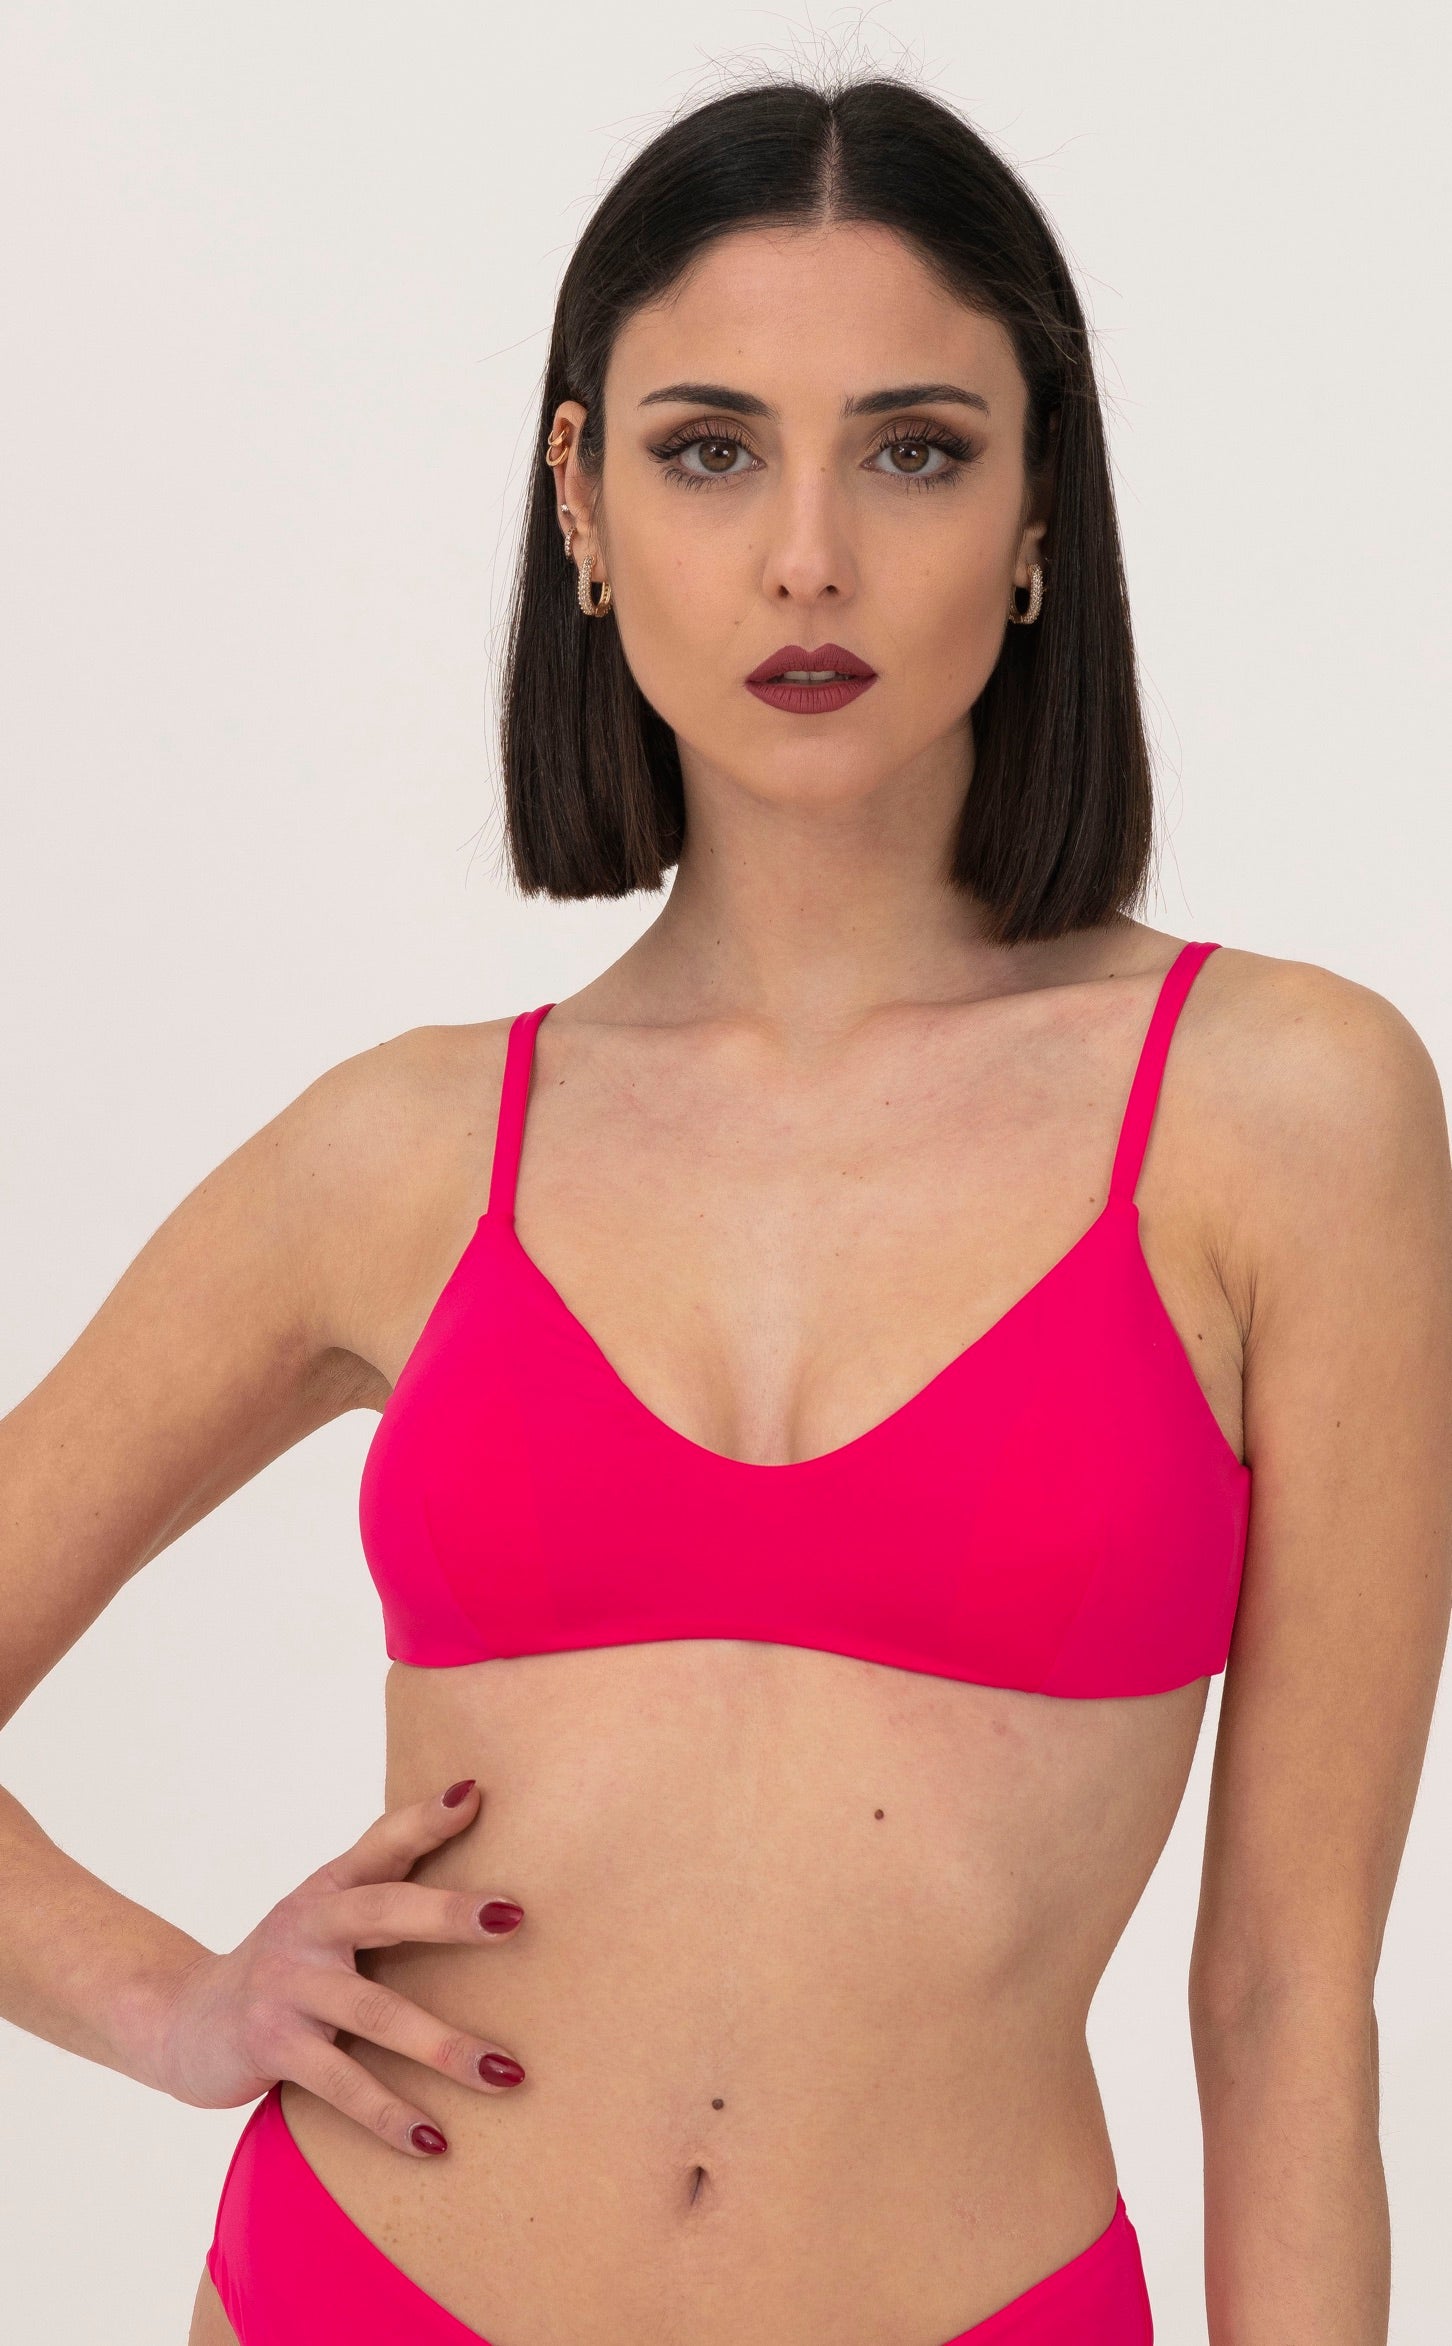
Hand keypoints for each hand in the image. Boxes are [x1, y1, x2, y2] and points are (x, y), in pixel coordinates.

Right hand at [152, 1779, 524, 2155]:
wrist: (181, 2021)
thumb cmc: (287, 1966)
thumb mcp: (325, 1916)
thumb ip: (385, 1888)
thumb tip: (475, 1843)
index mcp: (328, 1889)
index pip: (382, 1844)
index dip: (425, 1819)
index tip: (475, 1794)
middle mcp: (307, 1927)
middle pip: (383, 1911)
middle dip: (448, 1914)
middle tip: (513, 1917)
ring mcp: (287, 1987)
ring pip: (376, 2013)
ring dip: (444, 2047)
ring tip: (506, 2073)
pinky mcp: (273, 2046)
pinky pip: (342, 2084)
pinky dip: (390, 2115)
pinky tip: (434, 2141)